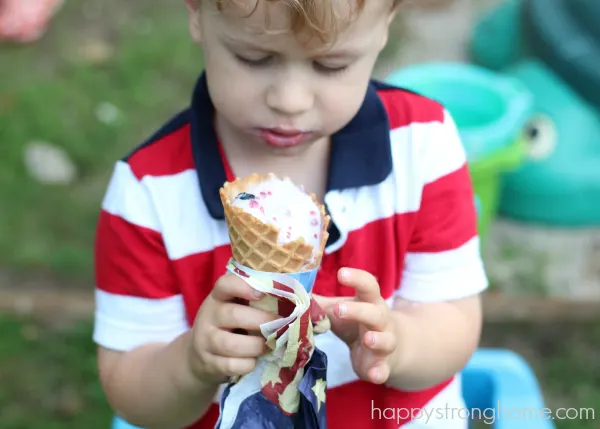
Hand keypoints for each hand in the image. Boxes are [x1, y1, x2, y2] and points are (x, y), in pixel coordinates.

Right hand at [187, 274, 276, 383]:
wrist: (200, 357)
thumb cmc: (230, 327)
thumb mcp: (236, 308)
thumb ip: (258, 302)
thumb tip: (299, 301)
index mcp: (218, 298)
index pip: (224, 284)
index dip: (242, 286)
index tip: (260, 294)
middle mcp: (208, 316)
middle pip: (233, 315)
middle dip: (262, 321)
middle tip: (280, 325)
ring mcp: (205, 341)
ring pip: (232, 344)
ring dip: (257, 346)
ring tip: (268, 346)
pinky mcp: (209, 363)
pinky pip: (231, 365)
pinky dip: (248, 364)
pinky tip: (253, 361)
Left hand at [315, 268, 400, 384]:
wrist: (387, 350)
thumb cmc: (358, 323)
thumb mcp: (340, 310)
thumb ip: (320, 303)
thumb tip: (293, 293)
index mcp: (370, 302)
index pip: (368, 286)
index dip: (357, 278)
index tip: (341, 273)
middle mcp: (381, 320)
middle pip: (375, 313)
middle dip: (358, 310)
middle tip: (339, 309)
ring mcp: (385, 343)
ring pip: (385, 340)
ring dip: (377, 339)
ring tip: (368, 339)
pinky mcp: (382, 365)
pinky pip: (383, 370)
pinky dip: (380, 373)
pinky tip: (374, 376)